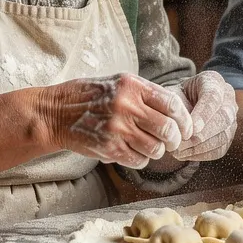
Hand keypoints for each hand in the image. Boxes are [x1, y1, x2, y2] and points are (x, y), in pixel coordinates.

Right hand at [48, 74, 194, 169]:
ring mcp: (118, 129)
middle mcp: (127, 106)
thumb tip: (176, 112)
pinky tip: (136, 152)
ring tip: (152, 146)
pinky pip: (140, 160)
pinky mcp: (109, 149)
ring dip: (159, 151)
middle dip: (176, 139)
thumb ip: (145, 93)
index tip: (187, 127)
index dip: (185, 119)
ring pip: (156, 149)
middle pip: (168, 129)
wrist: (55, 113)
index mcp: (132, 86)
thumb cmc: (89, 96)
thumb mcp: (118, 82)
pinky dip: (143, 159)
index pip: (173, 105)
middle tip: (173, 142)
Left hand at [170, 71, 238, 161]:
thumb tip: (178, 128)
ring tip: (179, 152)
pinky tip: (186, 155)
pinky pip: (220, 148)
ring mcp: (231, 117)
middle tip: (181, 143)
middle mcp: (227, 97)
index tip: (191, 128)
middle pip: (223, 117)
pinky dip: (203, 154)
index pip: (214, 96)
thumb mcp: (171, 93)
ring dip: (200, 146)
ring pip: (224, 135)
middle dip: (202, 134)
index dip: (204, 114)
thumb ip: (174, 106)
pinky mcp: (228, 135)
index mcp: (213, 81)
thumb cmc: (175, 96)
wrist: (184, 103)